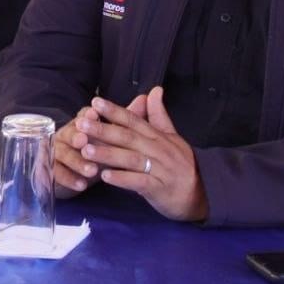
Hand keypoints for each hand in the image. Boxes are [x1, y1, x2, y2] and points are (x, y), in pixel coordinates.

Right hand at [51, 96, 145, 197]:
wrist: (75, 176)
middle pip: (70, 133)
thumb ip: (127, 119)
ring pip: (64, 154)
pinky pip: (59, 174)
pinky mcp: (53, 170)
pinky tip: (81, 185)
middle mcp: (66, 135)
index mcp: (80, 124)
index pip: (82, 115)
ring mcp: (57, 152)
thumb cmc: (97, 152)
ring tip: (91, 170)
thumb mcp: (112, 137)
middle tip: (85, 141)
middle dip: (77, 136)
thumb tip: (144, 98)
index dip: (87, 114)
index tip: (94, 114)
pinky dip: (70, 179)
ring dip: (77, 162)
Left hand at [75, 87, 207, 220]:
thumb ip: (159, 115)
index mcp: (158, 136)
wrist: (202, 194)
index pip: (134, 120)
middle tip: (81, 124)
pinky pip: (139, 182)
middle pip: (128, 137)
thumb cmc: (181, 164)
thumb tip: (155, 89)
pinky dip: (122, 179)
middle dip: (103, 130)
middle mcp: (158, 150)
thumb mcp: (172, 137)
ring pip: (131, 159)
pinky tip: (105, 176)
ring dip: (107, 154)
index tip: (94, 102)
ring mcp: (159, 169)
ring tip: (85, 150)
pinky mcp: (159, 189)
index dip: (114, 111)